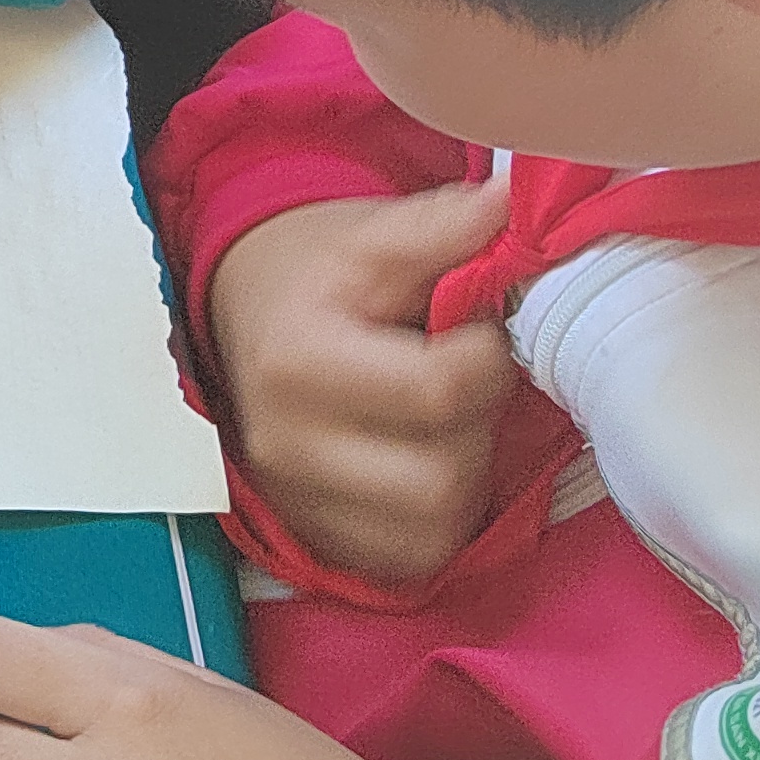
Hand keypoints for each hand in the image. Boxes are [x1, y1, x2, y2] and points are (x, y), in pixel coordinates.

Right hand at [205, 177, 515, 585]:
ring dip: (464, 477)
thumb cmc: (317, 270)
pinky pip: (409, 558)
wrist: (243, 309)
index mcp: (299, 361)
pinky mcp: (312, 538)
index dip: (486, 357)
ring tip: (446, 423)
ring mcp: (295, 501)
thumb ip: (444, 225)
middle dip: (478, 424)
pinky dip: (435, 520)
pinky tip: (424, 465)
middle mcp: (287, 444)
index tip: (474, 329)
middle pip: (442, 476)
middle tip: (466, 380)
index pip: (440, 392)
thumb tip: (517, 201)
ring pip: (434, 529)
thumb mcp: (370, 234)